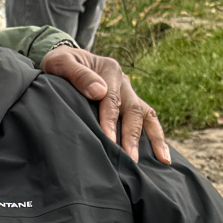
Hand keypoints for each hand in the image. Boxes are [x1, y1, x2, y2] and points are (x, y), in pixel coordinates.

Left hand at [39, 46, 170, 163]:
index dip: (110, 121)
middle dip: (132, 136)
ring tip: (162, 160)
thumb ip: (78, 74)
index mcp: (110, 70)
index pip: (112, 99)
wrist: (65, 62)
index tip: (109, 140)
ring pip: (147, 115)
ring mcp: (130, 93)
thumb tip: (99, 92)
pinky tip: (162, 155)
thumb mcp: (60, 62)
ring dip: (155, 138)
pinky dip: (157, 136)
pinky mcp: (130, 103)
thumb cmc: (59, 64)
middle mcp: (124, 82)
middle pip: (133, 110)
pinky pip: (147, 119)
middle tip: (131, 159)